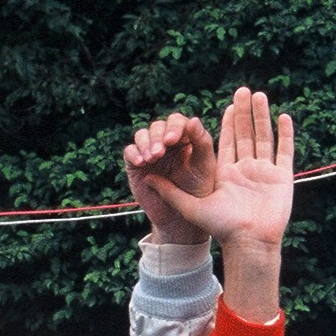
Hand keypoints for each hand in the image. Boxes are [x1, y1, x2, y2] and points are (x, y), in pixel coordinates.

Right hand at [123, 113, 214, 245]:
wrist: (181, 216)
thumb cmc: (198, 191)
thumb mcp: (204, 167)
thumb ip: (202, 143)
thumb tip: (194, 119)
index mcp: (185, 138)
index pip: (177, 122)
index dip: (174, 127)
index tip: (173, 140)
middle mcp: (166, 142)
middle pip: (158, 126)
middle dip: (158, 137)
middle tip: (160, 153)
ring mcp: (150, 152)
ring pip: (142, 135)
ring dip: (146, 143)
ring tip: (152, 159)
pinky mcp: (136, 164)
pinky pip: (130, 151)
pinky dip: (134, 153)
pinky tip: (142, 163)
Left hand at [142, 88, 291, 255]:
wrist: (249, 243)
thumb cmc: (222, 229)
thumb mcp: (192, 207)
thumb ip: (171, 191)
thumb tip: (147, 176)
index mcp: (227, 175)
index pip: (228, 143)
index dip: (228, 124)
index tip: (227, 106)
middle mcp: (247, 171)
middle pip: (246, 135)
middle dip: (244, 113)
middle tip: (242, 90)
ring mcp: (265, 173)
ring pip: (264, 138)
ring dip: (262, 117)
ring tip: (259, 95)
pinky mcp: (282, 178)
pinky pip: (284, 151)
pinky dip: (285, 134)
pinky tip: (283, 116)